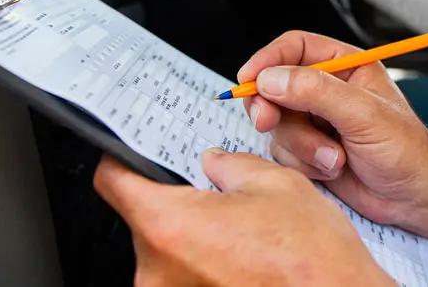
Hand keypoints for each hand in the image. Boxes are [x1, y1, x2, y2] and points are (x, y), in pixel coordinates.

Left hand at [94, 152, 392, 286]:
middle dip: (177, 204)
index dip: (125, 159)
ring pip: (168, 254)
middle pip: (144, 220)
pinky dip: (207, 268)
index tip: (135, 153)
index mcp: (169, 226)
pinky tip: (243, 262)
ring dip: (195, 240)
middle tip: (217, 198)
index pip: (114, 181)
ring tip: (241, 237)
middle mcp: (157, 272)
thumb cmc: (313, 261)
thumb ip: (231, 166)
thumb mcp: (275, 184)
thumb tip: (215, 164)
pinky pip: (185, 280)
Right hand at [236, 30, 427, 234]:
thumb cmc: (407, 151)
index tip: (248, 80)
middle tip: (268, 121)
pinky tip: (335, 170)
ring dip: (302, 146)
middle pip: (274, 86)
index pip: (294, 48)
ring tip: (337, 159)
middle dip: (271, 108)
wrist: (417, 198)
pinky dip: (304, 164)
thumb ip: (316, 92)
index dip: (267, 60)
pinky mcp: (310, 151)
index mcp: (345, 66)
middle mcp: (327, 91)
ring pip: (277, 125)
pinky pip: (283, 152)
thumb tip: (271, 79)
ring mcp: (316, 122)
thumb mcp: (364, 114)